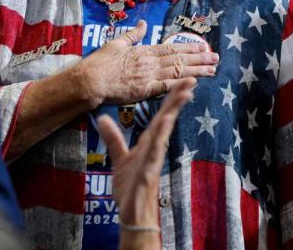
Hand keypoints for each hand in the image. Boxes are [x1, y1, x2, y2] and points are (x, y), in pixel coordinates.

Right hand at [76, 20, 217, 106]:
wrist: (90, 80)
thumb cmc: (100, 63)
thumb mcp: (116, 43)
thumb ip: (133, 34)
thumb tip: (144, 24)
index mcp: (143, 51)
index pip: (171, 48)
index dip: (189, 48)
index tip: (203, 47)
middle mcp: (149, 62)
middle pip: (179, 59)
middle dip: (199, 58)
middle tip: (216, 58)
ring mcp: (147, 76)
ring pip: (177, 72)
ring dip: (196, 71)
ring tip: (212, 70)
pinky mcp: (143, 91)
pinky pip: (166, 86)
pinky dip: (181, 83)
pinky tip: (194, 82)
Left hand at [98, 78, 195, 248]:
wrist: (131, 213)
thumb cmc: (130, 187)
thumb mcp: (119, 158)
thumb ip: (113, 138)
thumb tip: (102, 118)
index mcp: (148, 143)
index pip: (160, 116)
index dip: (169, 98)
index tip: (180, 80)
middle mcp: (153, 148)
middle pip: (166, 119)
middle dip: (176, 100)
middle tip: (190, 79)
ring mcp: (153, 160)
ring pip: (163, 133)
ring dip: (172, 114)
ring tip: (182, 96)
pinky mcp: (148, 174)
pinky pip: (154, 155)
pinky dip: (159, 140)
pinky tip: (164, 127)